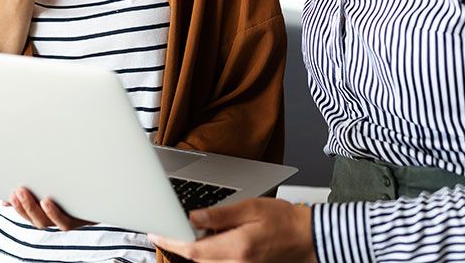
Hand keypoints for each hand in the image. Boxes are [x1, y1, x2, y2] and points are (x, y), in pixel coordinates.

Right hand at [5, 187, 93, 229]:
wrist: (113, 190)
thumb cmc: (83, 188)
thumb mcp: (58, 187)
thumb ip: (36, 191)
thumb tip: (7, 198)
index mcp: (53, 213)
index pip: (30, 215)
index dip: (17, 208)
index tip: (7, 196)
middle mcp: (61, 219)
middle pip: (36, 220)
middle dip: (23, 206)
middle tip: (15, 192)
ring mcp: (72, 219)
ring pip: (47, 222)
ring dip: (33, 208)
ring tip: (24, 193)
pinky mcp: (84, 218)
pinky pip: (66, 221)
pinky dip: (54, 213)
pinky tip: (46, 201)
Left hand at [149, 198, 315, 262]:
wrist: (308, 238)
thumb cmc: (285, 220)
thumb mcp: (251, 207)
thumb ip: (220, 214)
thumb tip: (193, 217)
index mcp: (236, 247)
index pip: (192, 249)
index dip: (170, 241)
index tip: (156, 232)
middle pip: (196, 259)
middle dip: (179, 244)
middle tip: (167, 227)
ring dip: (194, 249)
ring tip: (189, 230)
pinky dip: (208, 253)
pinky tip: (211, 238)